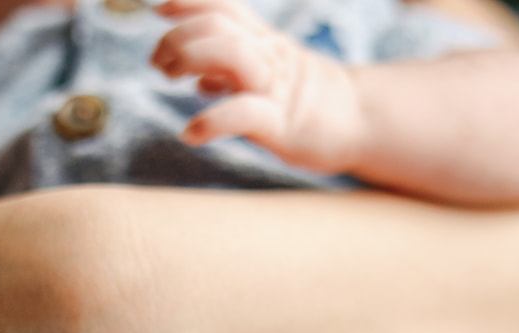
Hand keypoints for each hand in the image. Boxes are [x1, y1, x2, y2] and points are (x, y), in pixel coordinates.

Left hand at [151, 0, 362, 173]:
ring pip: (229, 55)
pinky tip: (192, 133)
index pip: (224, 7)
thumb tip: (200, 79)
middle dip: (177, 37)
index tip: (159, 10)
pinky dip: (210, 121)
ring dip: (189, 59)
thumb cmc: (307, 103)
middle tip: (159, 64)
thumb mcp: (269, 75)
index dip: (189, 2)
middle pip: (218, 26)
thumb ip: (234, 71)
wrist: (359, 121)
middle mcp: (267, 55)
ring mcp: (275, 87)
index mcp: (263, 41)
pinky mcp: (281, 122)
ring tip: (170, 79)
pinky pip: (242, 113)